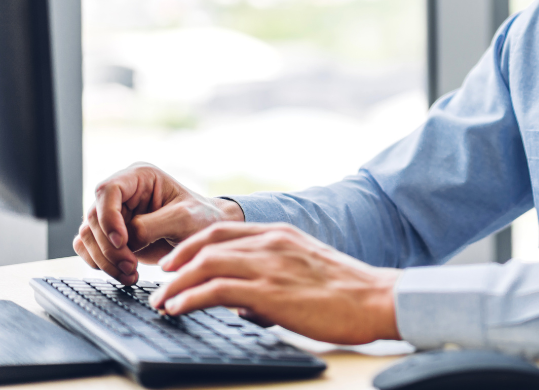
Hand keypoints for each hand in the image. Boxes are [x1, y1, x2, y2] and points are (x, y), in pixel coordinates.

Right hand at [73, 163, 243, 284]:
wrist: (206, 237)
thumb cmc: (201, 219)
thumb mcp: (183, 218)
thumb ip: (151, 226)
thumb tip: (126, 240)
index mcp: (139, 177)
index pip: (108, 190)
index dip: (109, 217)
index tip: (123, 241)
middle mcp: (123, 194)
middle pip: (94, 218)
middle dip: (109, 248)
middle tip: (131, 266)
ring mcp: (114, 215)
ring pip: (88, 236)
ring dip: (104, 260)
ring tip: (130, 273)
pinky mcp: (111, 236)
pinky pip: (89, 249)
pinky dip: (101, 265)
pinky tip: (124, 274)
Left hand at [148, 223, 401, 344]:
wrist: (377, 299)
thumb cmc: (349, 291)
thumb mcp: (306, 270)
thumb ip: (273, 277)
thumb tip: (242, 306)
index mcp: (281, 234)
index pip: (224, 230)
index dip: (192, 245)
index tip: (176, 261)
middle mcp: (272, 242)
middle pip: (207, 243)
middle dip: (177, 262)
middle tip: (161, 281)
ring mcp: (270, 264)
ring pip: (206, 263)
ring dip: (176, 284)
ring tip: (162, 302)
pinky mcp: (270, 291)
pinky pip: (216, 289)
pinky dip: (190, 298)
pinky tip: (179, 309)